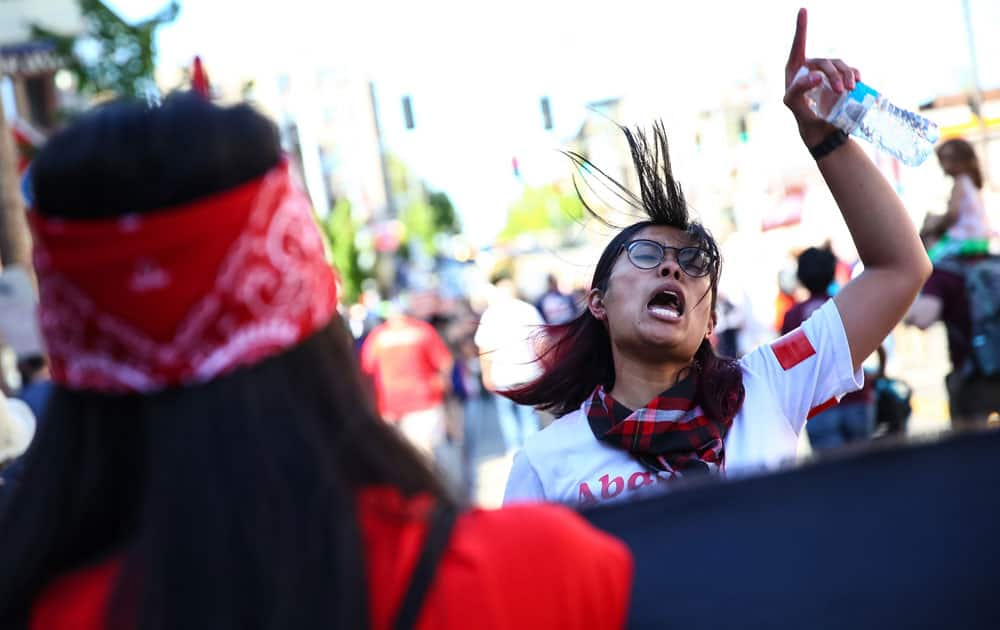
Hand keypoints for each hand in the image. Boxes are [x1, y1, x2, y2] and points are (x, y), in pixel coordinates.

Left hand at [783, 8, 861, 146]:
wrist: (820, 130)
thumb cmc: (802, 116)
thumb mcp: (793, 104)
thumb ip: (798, 90)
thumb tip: (815, 76)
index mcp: (795, 70)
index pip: (798, 45)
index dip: (801, 27)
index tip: (803, 9)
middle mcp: (811, 67)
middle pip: (825, 62)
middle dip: (834, 74)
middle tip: (841, 90)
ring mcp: (827, 72)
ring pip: (839, 65)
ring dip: (846, 75)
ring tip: (849, 90)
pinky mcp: (840, 79)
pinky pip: (850, 70)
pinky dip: (855, 75)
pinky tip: (856, 83)